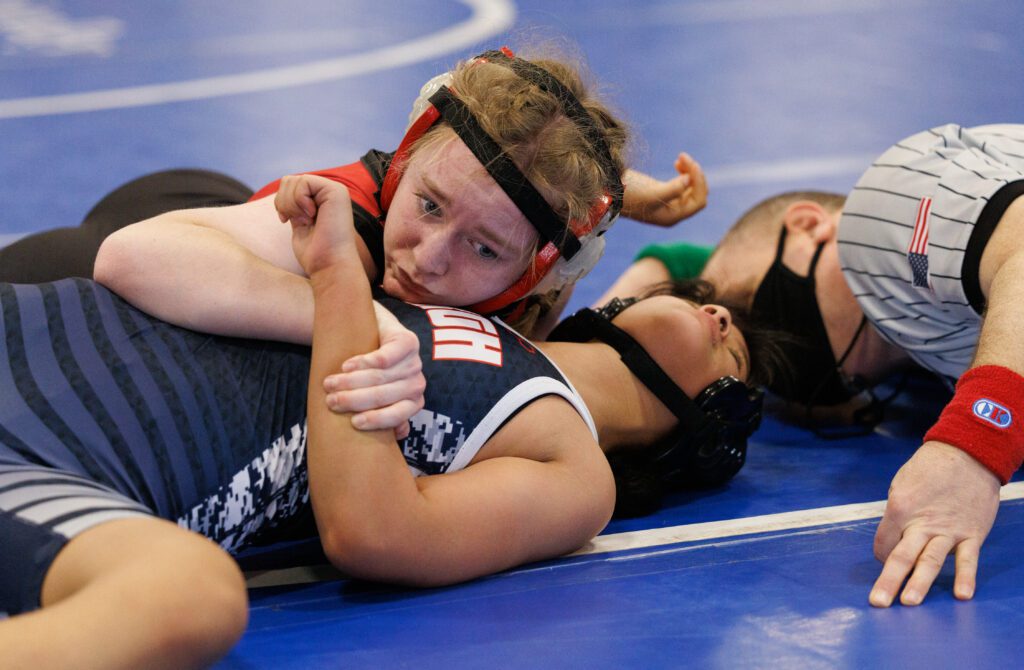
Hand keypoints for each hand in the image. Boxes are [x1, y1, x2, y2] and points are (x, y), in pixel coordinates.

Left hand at [275, 174, 355, 275]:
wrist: (330, 266)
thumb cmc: (315, 253)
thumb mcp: (299, 223)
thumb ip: (295, 206)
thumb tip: (282, 194)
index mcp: (322, 199)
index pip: (289, 185)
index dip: (281, 201)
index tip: (286, 220)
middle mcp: (329, 192)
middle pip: (289, 180)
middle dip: (284, 202)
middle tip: (299, 221)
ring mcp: (334, 190)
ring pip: (294, 180)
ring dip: (292, 204)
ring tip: (306, 220)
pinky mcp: (336, 191)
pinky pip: (304, 182)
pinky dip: (299, 201)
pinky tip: (311, 216)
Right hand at [322, 301, 424, 438]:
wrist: (378, 331)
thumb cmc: (374, 372)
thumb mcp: (379, 394)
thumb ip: (384, 414)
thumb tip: (395, 436)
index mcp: (413, 403)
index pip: (396, 416)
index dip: (375, 420)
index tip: (353, 423)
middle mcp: (417, 384)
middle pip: (382, 396)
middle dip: (353, 400)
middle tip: (330, 401)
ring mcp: (415, 362)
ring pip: (380, 377)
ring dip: (350, 382)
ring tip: (329, 384)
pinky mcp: (408, 342)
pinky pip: (384, 358)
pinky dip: (362, 363)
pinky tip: (346, 366)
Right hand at [621, 153, 707, 226]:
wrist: (608, 191)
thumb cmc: (628, 195)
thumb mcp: (650, 193)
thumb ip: (672, 189)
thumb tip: (689, 180)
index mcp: (673, 216)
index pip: (699, 201)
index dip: (699, 182)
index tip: (690, 164)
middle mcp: (673, 212)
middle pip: (697, 193)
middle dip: (695, 175)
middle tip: (682, 156)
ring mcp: (669, 202)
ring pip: (691, 186)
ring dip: (690, 171)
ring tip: (680, 157)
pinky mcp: (663, 191)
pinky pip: (683, 183)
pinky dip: (683, 172)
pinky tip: (677, 162)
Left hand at [870, 441, 999, 606]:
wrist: (967, 454)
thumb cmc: (928, 469)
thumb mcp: (900, 485)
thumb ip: (897, 515)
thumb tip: (894, 539)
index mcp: (899, 508)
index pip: (884, 543)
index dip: (882, 555)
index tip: (887, 559)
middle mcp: (921, 522)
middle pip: (902, 556)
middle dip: (889, 581)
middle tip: (878, 603)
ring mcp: (948, 530)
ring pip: (931, 562)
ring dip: (920, 584)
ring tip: (910, 603)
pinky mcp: (971, 534)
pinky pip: (967, 559)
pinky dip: (966, 577)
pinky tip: (963, 596)